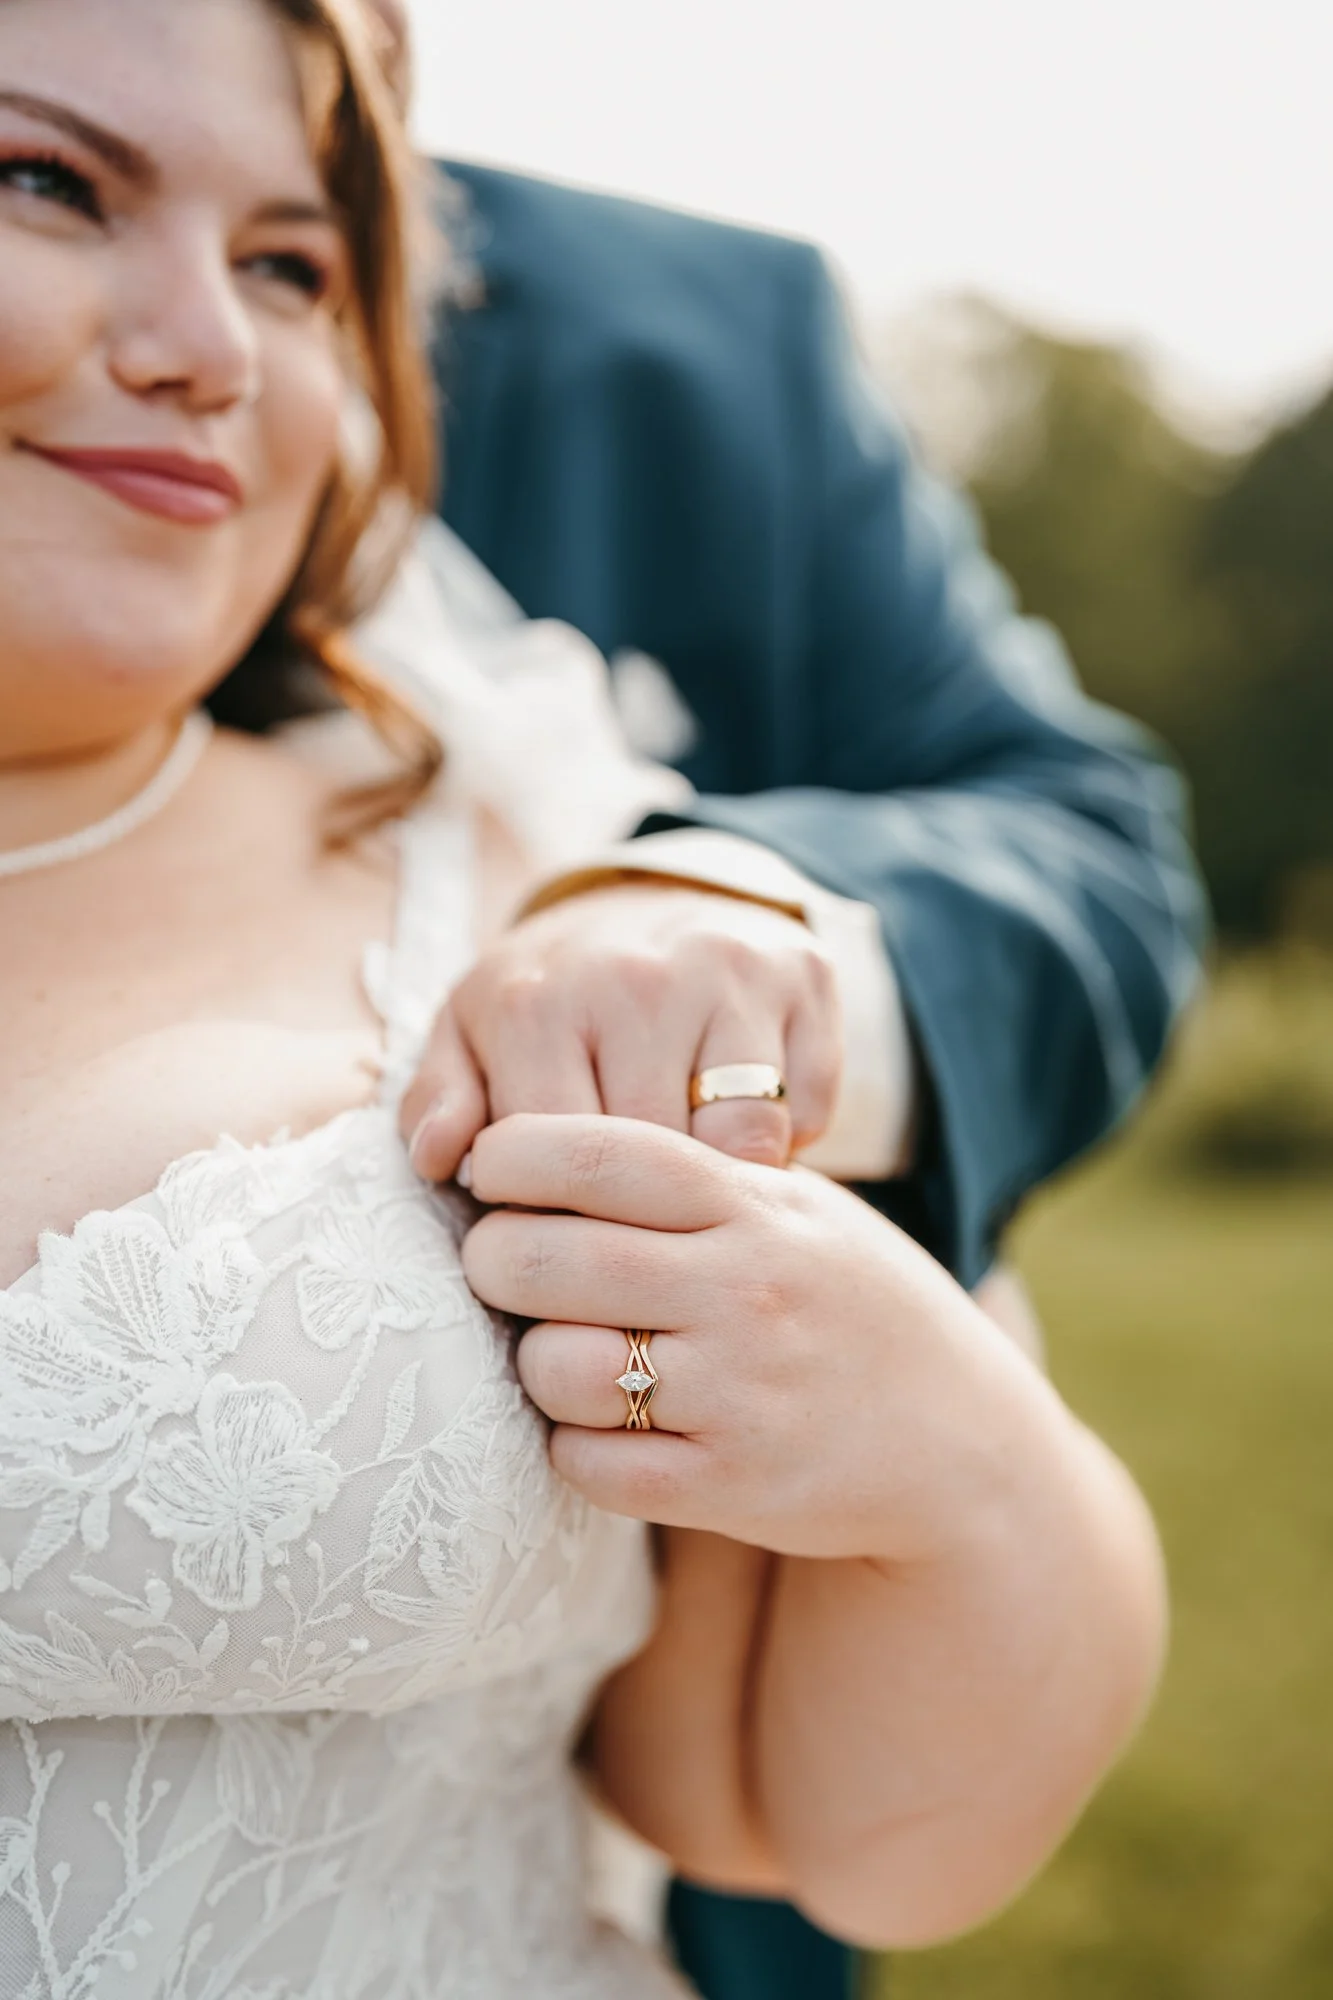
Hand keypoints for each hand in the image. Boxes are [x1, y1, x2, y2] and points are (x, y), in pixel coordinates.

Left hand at [402, 885, 841, 1180]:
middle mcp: (637, 979)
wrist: (654, 897)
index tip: (566, 1229)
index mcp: (539, 1002)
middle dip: (645, 1208)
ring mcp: (730, 974)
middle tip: (635, 1218)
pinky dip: (786, 1140)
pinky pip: (809, 1111)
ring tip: (691, 1179)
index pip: (558, 1163)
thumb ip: (438, 1098)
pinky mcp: (805, 976)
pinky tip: (742, 1127)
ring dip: (722, 1179)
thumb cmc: (554, 992)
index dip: (566, 1218)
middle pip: (655, 1161)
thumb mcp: (472, 1032)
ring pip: (743, 1144)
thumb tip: (438, 1156)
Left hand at [461, 1113, 1058, 1563]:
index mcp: (753, 1204)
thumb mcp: (800, 1211)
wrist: (966, 1442)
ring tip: (562, 1353)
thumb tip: (547, 1141)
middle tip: (500, 1264)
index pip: (594, 1153)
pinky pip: (588, 1465)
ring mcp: (737, 1392)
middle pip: (544, 1259)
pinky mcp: (731, 1485)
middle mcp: (743, 1289)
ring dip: (535, 1362)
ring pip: (553, 1368)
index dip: (511, 1152)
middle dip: (493, 1259)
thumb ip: (697, 1173)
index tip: (488, 1169)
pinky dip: (573, 1447)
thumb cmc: (854, 1303)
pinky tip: (602, 1428)